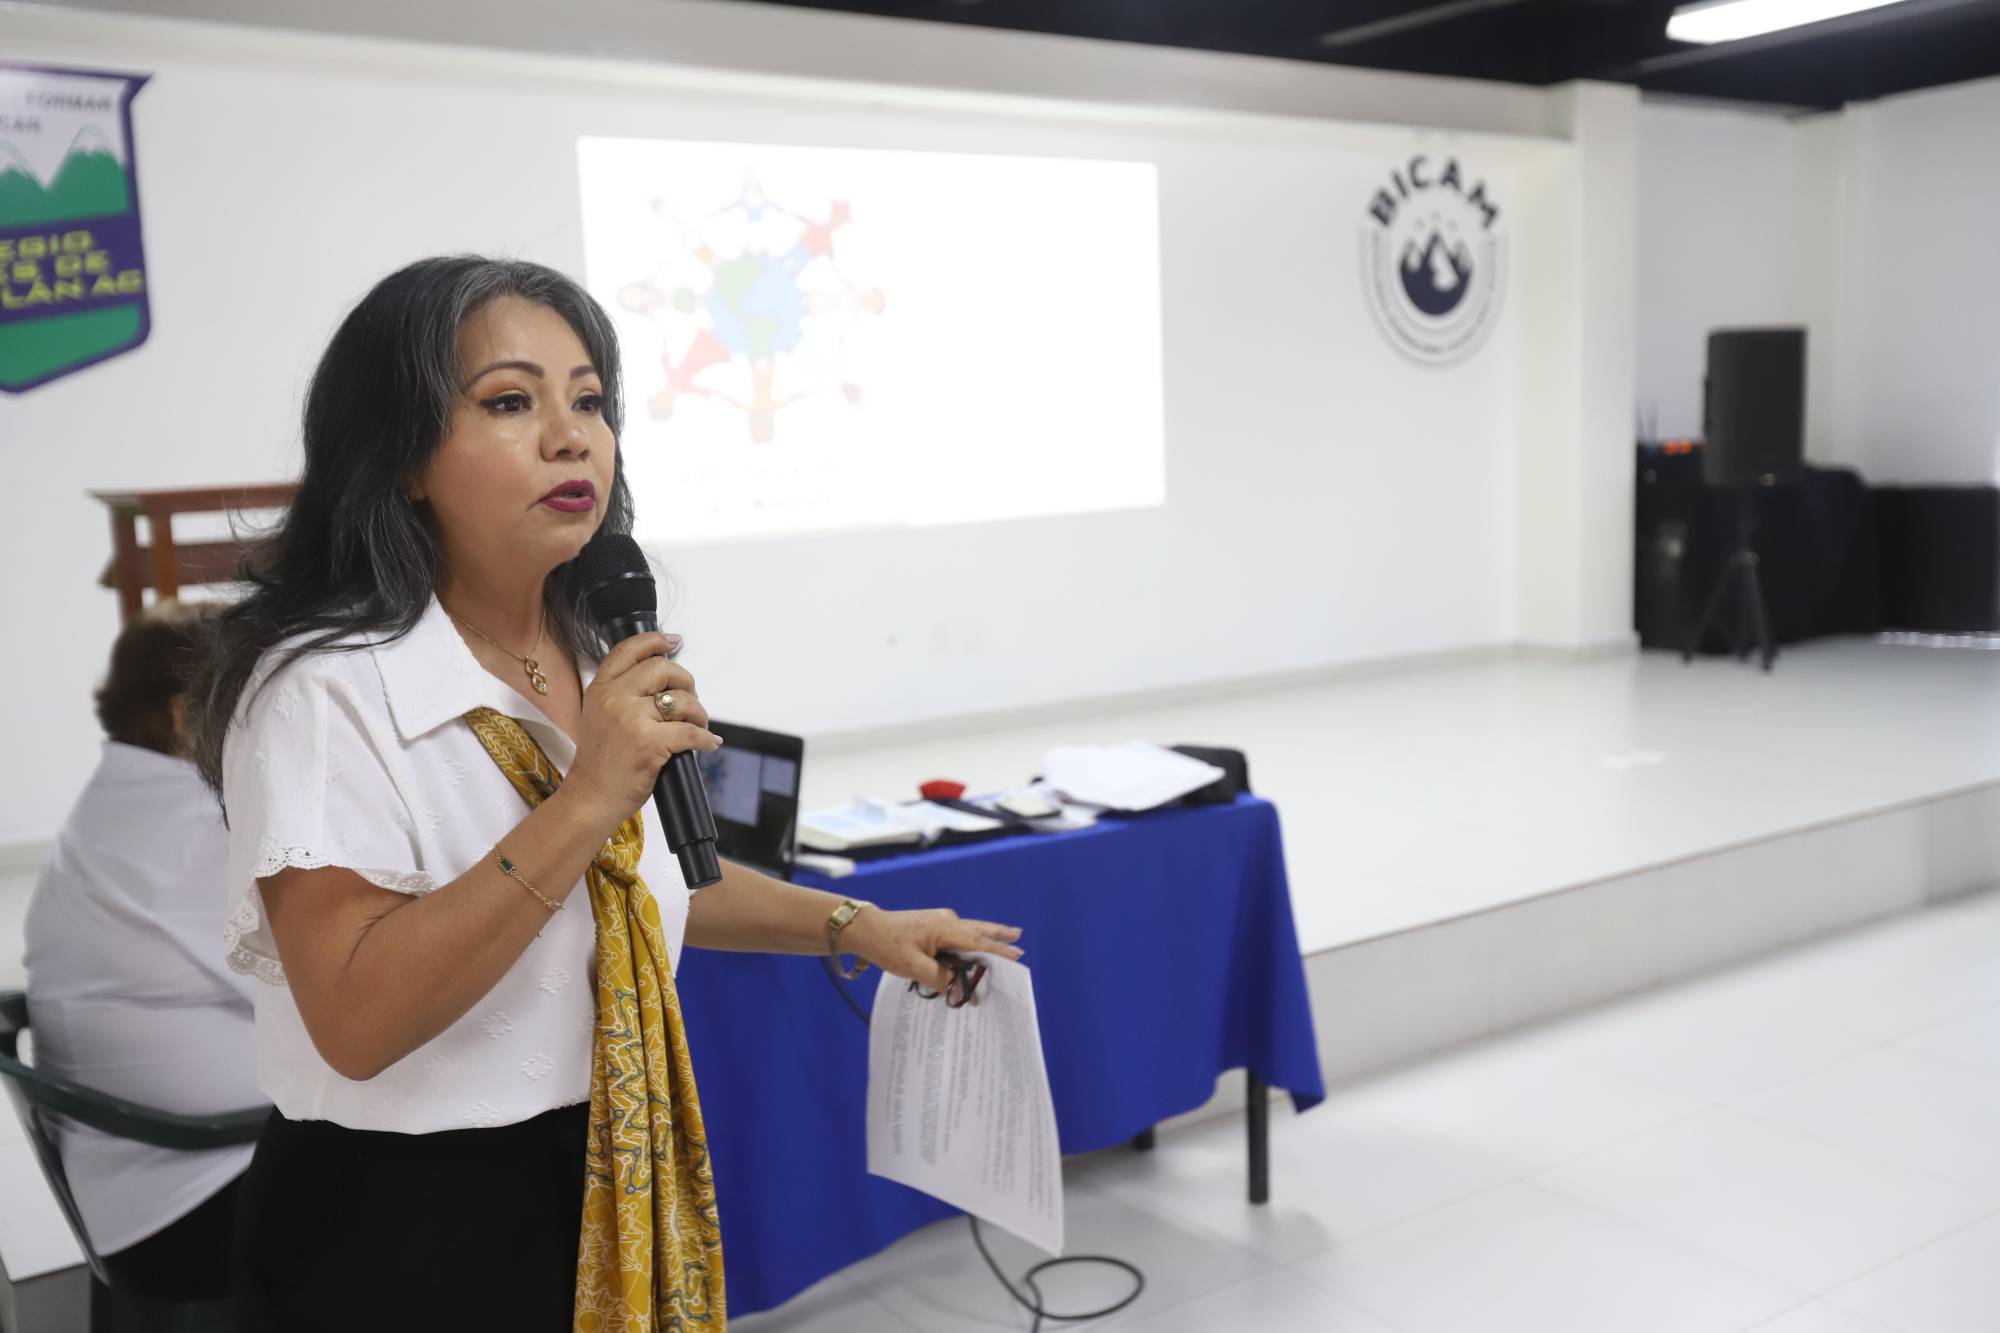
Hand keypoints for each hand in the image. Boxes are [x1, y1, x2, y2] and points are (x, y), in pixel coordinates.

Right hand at [563, 631, 718, 827]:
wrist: (590, 798)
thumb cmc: (600, 762)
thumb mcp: (599, 716)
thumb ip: (623, 694)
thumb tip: (665, 682)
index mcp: (600, 689)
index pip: (629, 651)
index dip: (655, 641)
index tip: (674, 641)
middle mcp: (614, 698)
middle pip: (662, 669)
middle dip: (686, 682)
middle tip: (691, 699)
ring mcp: (631, 719)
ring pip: (682, 700)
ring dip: (699, 713)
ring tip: (697, 725)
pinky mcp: (649, 743)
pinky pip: (691, 732)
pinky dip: (705, 738)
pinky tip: (708, 743)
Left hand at [841, 907, 1023, 990]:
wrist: (864, 929)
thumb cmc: (886, 946)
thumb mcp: (913, 968)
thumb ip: (940, 978)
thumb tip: (960, 988)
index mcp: (944, 928)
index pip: (977, 942)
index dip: (997, 952)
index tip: (1016, 957)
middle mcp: (946, 920)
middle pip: (979, 930)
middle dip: (998, 937)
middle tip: (1019, 939)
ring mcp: (939, 920)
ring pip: (970, 929)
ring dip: (988, 935)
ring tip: (1008, 934)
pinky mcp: (932, 924)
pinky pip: (959, 933)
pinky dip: (972, 939)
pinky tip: (976, 943)